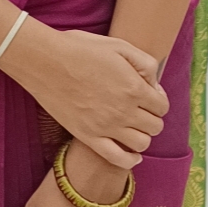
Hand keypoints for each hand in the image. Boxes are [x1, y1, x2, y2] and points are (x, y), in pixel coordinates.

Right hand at [2, 24, 166, 170]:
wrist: (45, 62)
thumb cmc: (80, 49)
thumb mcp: (119, 45)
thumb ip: (145, 63)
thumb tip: (155, 84)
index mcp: (134, 87)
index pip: (162, 106)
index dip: (158, 99)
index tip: (148, 94)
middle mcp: (124, 110)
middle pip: (155, 126)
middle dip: (152, 117)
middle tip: (140, 109)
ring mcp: (106, 127)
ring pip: (142, 144)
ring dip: (143, 136)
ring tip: (133, 126)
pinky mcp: (88, 137)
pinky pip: (118, 159)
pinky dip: (130, 161)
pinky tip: (132, 154)